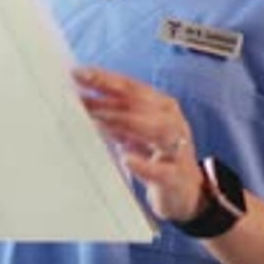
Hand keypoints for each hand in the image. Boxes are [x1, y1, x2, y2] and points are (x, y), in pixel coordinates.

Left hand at [73, 66, 207, 222]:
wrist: (185, 190)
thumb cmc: (154, 154)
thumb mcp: (134, 131)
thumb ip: (113, 114)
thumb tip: (80, 98)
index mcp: (161, 105)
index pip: (131, 86)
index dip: (105, 78)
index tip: (78, 73)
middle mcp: (172, 120)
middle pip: (141, 103)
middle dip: (109, 97)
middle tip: (80, 97)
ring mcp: (177, 148)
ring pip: (156, 128)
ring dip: (125, 122)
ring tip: (98, 121)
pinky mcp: (176, 177)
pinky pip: (162, 170)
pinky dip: (145, 165)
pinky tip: (127, 159)